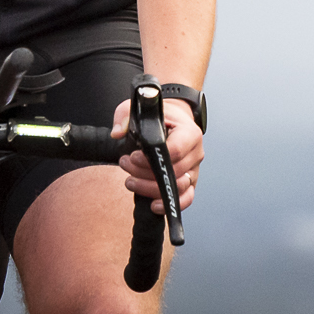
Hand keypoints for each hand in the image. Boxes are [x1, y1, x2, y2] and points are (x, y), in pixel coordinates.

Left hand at [109, 96, 203, 212]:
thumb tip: (117, 133)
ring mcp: (194, 169)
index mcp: (189, 133)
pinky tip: (154, 206)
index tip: (133, 156)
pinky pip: (186, 198)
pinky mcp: (190, 182)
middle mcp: (195, 153)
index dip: (151, 158)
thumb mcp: (140, 108)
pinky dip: (171, 204)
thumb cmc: (160, 116)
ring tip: (131, 181)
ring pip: (178, 187)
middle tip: (126, 165)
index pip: (175, 150)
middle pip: (174, 172)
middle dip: (145, 173)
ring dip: (151, 189)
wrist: (174, 122)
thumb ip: (125, 116)